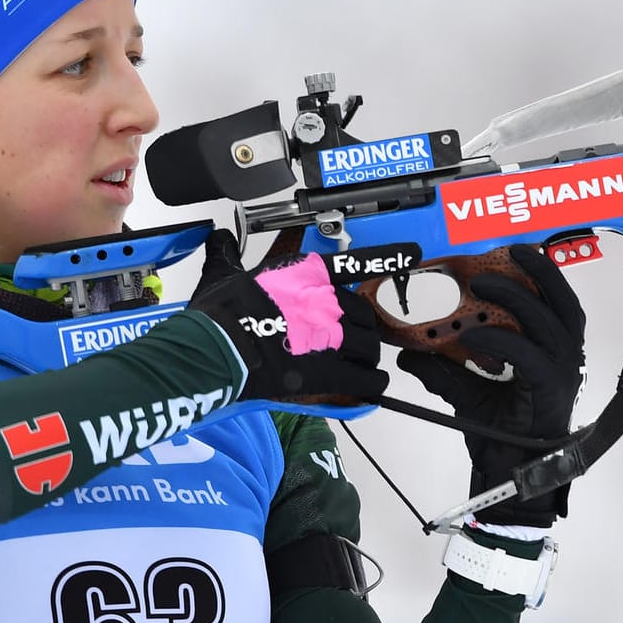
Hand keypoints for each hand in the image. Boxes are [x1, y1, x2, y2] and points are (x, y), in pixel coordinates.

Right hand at [187, 231, 388, 404]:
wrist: (211, 351)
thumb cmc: (215, 314)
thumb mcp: (220, 274)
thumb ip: (225, 255)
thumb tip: (219, 237)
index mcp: (303, 274)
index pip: (354, 262)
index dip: (386, 258)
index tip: (411, 253)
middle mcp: (323, 301)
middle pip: (363, 314)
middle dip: (362, 328)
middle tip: (354, 339)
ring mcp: (328, 336)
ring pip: (367, 346)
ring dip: (367, 356)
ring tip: (361, 364)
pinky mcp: (326, 371)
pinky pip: (364, 377)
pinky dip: (373, 382)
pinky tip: (374, 385)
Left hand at [397, 245, 584, 526]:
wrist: (508, 478)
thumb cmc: (501, 435)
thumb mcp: (466, 392)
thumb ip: (443, 369)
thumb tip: (409, 353)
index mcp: (553, 353)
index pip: (557, 302)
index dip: (542, 273)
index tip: (517, 251)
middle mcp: (565, 359)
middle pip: (563, 302)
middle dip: (539, 272)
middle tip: (508, 253)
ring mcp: (561, 375)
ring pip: (548, 322)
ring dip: (517, 296)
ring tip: (483, 283)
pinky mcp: (548, 391)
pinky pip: (526, 354)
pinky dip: (499, 340)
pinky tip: (472, 335)